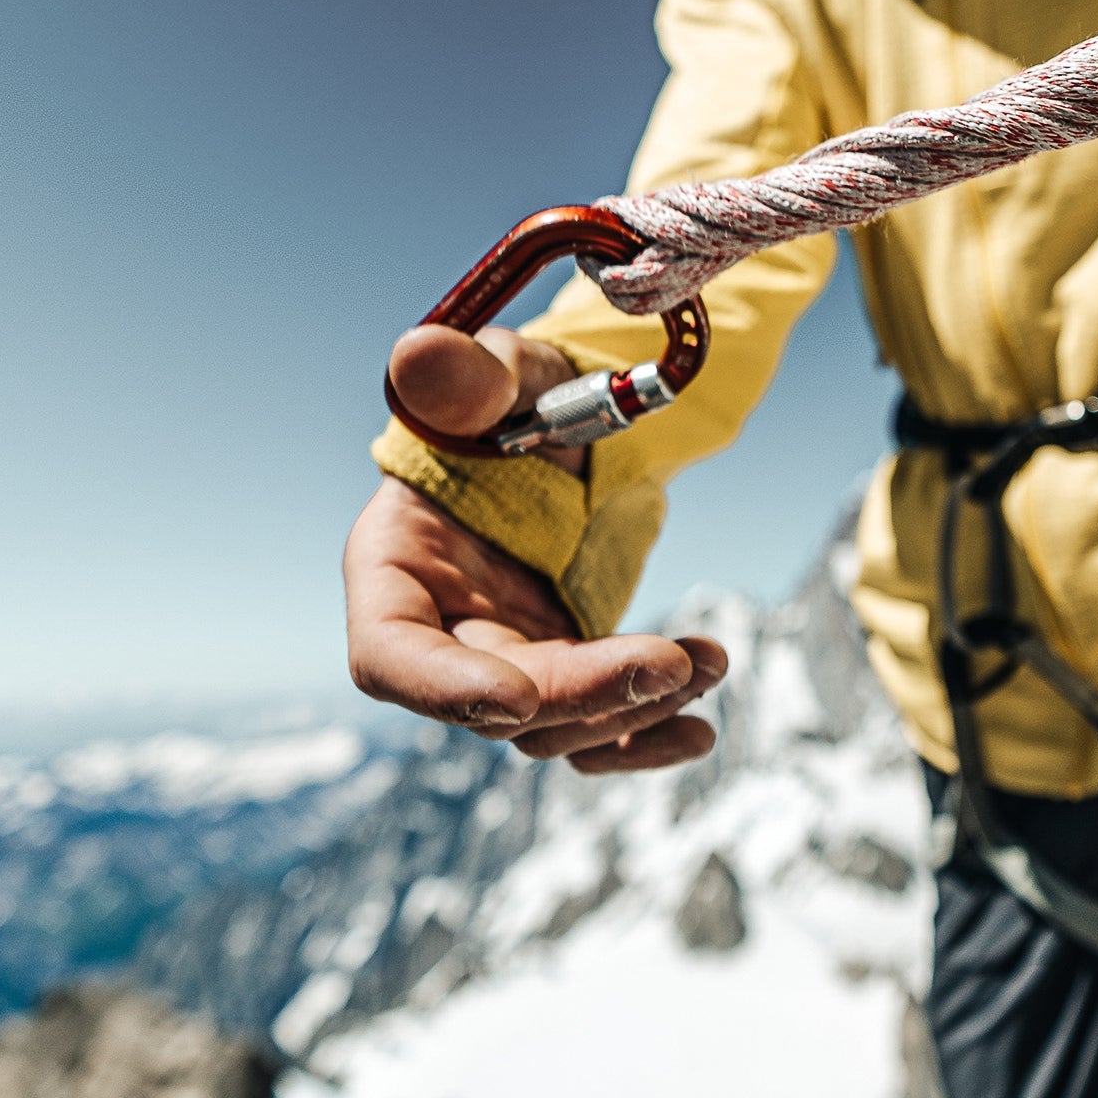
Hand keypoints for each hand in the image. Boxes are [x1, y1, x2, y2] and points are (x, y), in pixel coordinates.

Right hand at [343, 324, 725, 772]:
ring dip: (631, 706)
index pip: (389, 654)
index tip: (518, 697)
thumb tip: (425, 357)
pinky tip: (698, 732)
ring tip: (708, 661)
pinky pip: (595, 731)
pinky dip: (643, 740)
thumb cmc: (516, 395)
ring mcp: (504, 661)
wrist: (572, 426)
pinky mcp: (563, 674)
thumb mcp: (498, 370)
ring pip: (553, 725)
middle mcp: (440, 629)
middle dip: (581, 692)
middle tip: (667, 665)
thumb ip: (465, 372)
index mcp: (396, 565)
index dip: (443, 688)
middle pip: (491, 700)